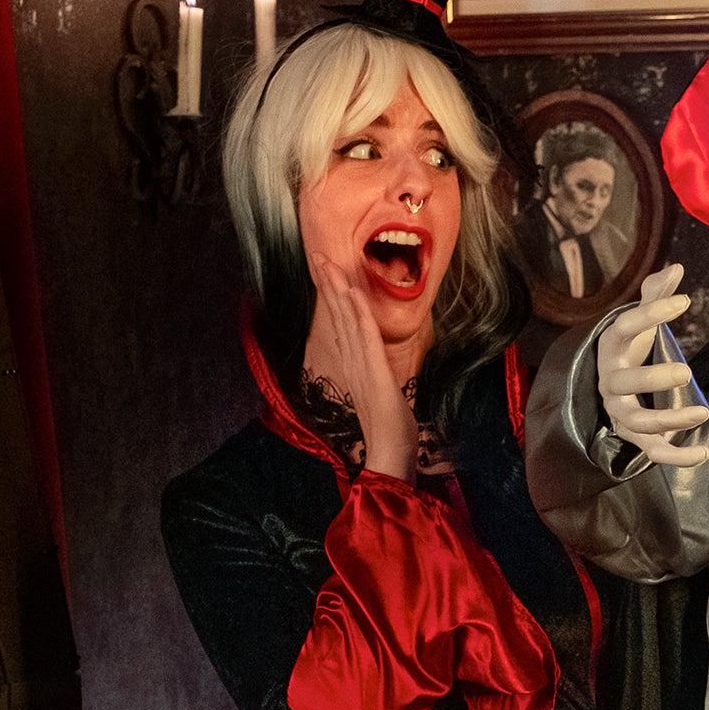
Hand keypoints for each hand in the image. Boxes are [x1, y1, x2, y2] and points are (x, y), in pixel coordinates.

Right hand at [306, 251, 417, 482]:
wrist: (390, 455)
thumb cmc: (391, 432)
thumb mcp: (383, 399)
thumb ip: (377, 382)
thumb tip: (377, 374)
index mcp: (355, 367)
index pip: (342, 324)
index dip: (333, 297)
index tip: (326, 273)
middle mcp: (353, 362)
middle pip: (338, 315)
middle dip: (328, 284)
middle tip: (318, 255)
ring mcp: (362, 364)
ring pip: (347, 319)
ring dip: (338, 289)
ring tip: (328, 263)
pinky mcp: (374, 370)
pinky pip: (365, 334)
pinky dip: (358, 312)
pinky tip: (351, 291)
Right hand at [596, 262, 708, 469]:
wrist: (609, 387)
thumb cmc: (629, 348)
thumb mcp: (638, 321)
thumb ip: (655, 294)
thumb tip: (678, 268)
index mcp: (611, 347)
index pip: (625, 327)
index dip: (653, 313)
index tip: (685, 301)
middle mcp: (610, 382)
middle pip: (624, 383)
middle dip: (653, 379)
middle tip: (686, 371)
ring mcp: (620, 413)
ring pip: (639, 422)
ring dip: (670, 419)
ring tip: (703, 412)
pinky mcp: (634, 437)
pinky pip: (652, 452)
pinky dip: (676, 457)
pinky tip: (703, 453)